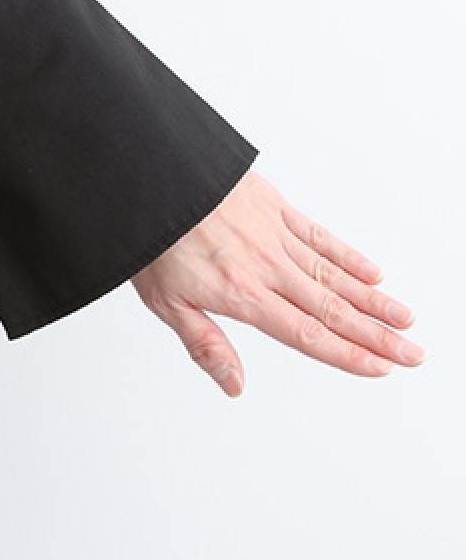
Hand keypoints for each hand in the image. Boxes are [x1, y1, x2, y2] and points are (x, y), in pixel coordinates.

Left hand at [128, 168, 424, 396]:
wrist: (146, 174)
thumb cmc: (151, 237)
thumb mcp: (165, 301)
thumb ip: (205, 344)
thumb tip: (236, 385)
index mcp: (241, 293)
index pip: (306, 333)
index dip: (347, 354)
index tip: (381, 367)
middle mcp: (266, 265)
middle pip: (332, 308)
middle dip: (376, 334)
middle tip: (413, 353)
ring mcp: (272, 233)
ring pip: (333, 273)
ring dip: (372, 298)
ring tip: (405, 319)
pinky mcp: (271, 204)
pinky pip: (317, 234)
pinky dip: (347, 254)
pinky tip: (371, 271)